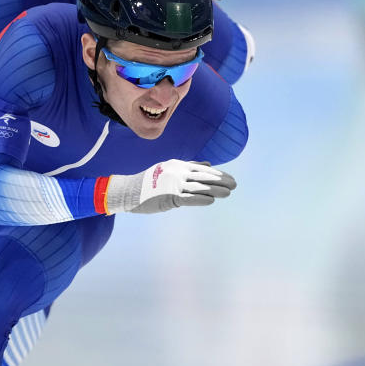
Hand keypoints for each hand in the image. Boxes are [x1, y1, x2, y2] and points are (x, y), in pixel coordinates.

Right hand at [104, 160, 236, 213]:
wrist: (130, 191)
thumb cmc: (150, 182)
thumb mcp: (169, 168)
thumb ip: (189, 167)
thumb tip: (208, 164)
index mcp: (178, 164)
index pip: (202, 169)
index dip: (217, 174)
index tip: (228, 178)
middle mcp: (177, 172)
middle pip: (204, 177)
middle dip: (220, 181)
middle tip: (234, 185)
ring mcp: (173, 184)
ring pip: (199, 187)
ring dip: (215, 190)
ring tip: (228, 193)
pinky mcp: (169, 197)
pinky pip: (188, 198)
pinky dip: (201, 199)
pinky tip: (211, 201)